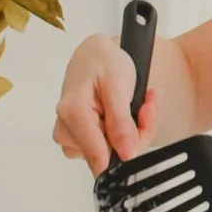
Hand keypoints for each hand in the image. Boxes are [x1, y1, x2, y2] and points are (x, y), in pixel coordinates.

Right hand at [53, 33, 157, 174]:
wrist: (96, 55)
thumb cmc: (103, 62)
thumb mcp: (118, 85)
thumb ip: (121, 123)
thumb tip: (126, 154)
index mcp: (72, 114)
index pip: (98, 157)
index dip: (128, 152)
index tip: (142, 130)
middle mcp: (65, 129)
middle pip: (110, 157)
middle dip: (136, 135)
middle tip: (146, 108)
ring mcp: (71, 137)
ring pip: (113, 154)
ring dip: (134, 133)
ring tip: (139, 105)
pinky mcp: (80, 140)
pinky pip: (109, 150)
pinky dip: (127, 134)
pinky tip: (129, 113)